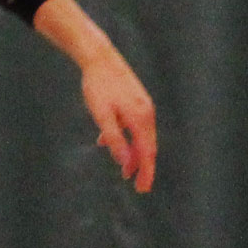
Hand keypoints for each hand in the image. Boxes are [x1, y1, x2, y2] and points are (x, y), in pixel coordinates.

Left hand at [34, 0, 157, 192]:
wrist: (101, 58)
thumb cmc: (99, 87)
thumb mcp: (102, 116)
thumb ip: (114, 139)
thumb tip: (123, 161)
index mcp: (141, 119)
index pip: (146, 153)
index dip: (145, 172)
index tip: (143, 189)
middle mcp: (147, 113)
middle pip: (148, 146)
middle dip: (143, 167)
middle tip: (138, 186)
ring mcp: (143, 106)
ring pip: (141, 136)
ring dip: (133, 153)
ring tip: (124, 169)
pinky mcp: (137, 101)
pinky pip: (135, 126)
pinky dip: (127, 138)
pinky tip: (108, 141)